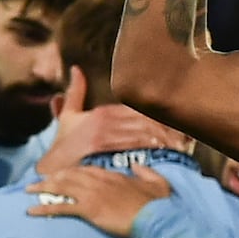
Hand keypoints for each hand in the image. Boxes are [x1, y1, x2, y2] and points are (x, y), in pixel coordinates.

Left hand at [26, 164, 172, 237]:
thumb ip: (146, 172)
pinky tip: (31, 210)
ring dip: (43, 187)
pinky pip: (61, 207)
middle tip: (39, 180)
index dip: (73, 171)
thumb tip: (137, 166)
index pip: (88, 169)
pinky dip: (45, 208)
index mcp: (114, 175)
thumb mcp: (158, 182)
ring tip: (28, 190)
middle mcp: (100, 181)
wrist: (157, 217)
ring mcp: (93, 194)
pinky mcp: (89, 209)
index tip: (63, 173)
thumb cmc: (159, 203)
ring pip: (62, 186)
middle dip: (52, 176)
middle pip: (70, 175)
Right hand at [35, 67, 188, 174]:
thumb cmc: (63, 145)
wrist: (50, 169)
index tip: (180, 128)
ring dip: (165, 139)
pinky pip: (135, 145)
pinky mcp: (104, 148)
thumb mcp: (68, 117)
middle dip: (169, 130)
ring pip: (144, 132)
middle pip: (146, 121)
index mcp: (103, 112)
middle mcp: (106, 119)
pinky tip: (167, 153)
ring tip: (183, 146)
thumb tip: (76, 69)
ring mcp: (105, 133)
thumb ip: (74, 93)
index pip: (141, 112)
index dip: (162, 120)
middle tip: (188, 139)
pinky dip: (153, 148)